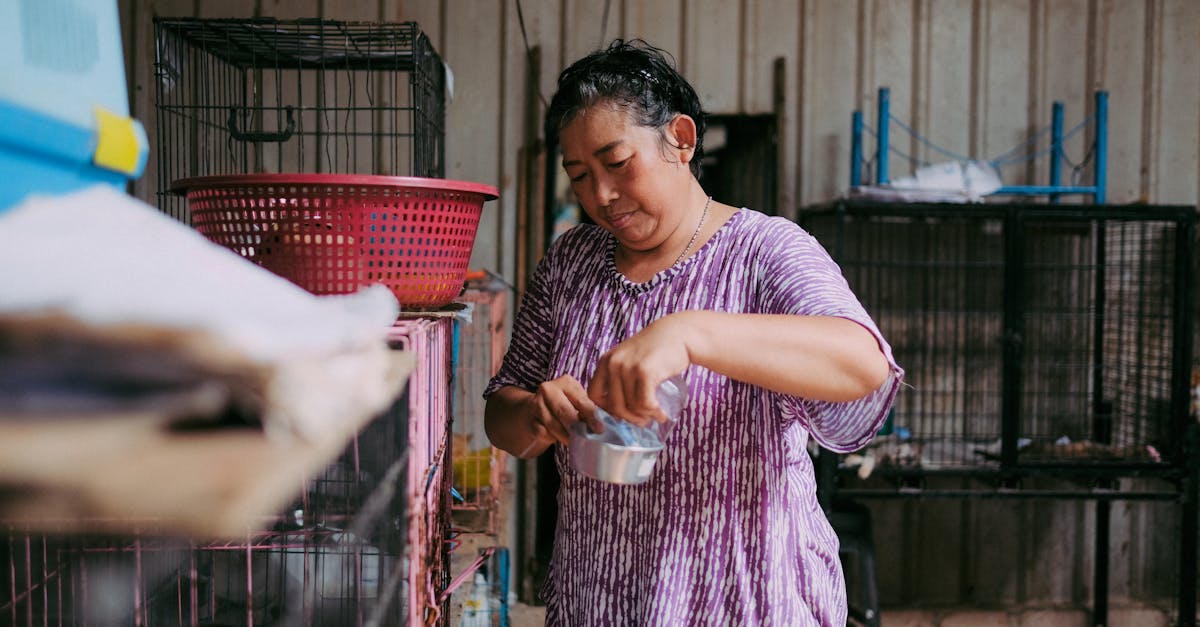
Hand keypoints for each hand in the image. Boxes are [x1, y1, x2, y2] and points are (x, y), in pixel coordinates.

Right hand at [524, 375, 600, 446]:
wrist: (535, 410)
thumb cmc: (564, 405)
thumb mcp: (576, 401)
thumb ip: (587, 409)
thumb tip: (601, 425)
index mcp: (565, 382)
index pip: (580, 400)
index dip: (591, 415)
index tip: (600, 429)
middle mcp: (548, 389)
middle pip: (564, 411)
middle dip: (578, 427)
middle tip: (589, 438)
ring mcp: (536, 404)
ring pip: (554, 425)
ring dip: (567, 436)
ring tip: (578, 443)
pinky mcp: (531, 420)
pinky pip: (545, 433)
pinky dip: (555, 439)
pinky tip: (563, 441)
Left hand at [589, 313, 691, 427]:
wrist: (678, 334)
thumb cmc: (656, 351)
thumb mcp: (629, 360)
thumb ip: (619, 378)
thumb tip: (617, 412)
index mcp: (605, 361)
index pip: (594, 395)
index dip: (607, 410)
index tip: (623, 414)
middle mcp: (613, 363)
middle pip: (614, 405)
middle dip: (630, 419)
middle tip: (644, 421)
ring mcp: (627, 367)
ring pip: (631, 406)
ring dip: (646, 416)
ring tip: (657, 415)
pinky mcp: (644, 371)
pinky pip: (645, 403)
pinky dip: (654, 412)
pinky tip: (661, 413)